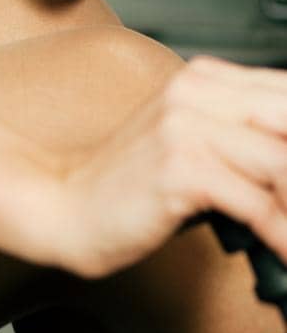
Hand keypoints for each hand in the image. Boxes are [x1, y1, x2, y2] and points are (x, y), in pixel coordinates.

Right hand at [53, 56, 286, 278]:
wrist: (67, 206)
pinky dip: (281, 235)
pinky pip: (258, 204)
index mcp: (202, 79)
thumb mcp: (190, 143)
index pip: (285, 92)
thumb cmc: (129, 183)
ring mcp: (186, 127)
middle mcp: (195, 91)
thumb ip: (238, 137)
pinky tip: (284, 252)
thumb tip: (284, 160)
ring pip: (283, 163)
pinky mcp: (180, 168)